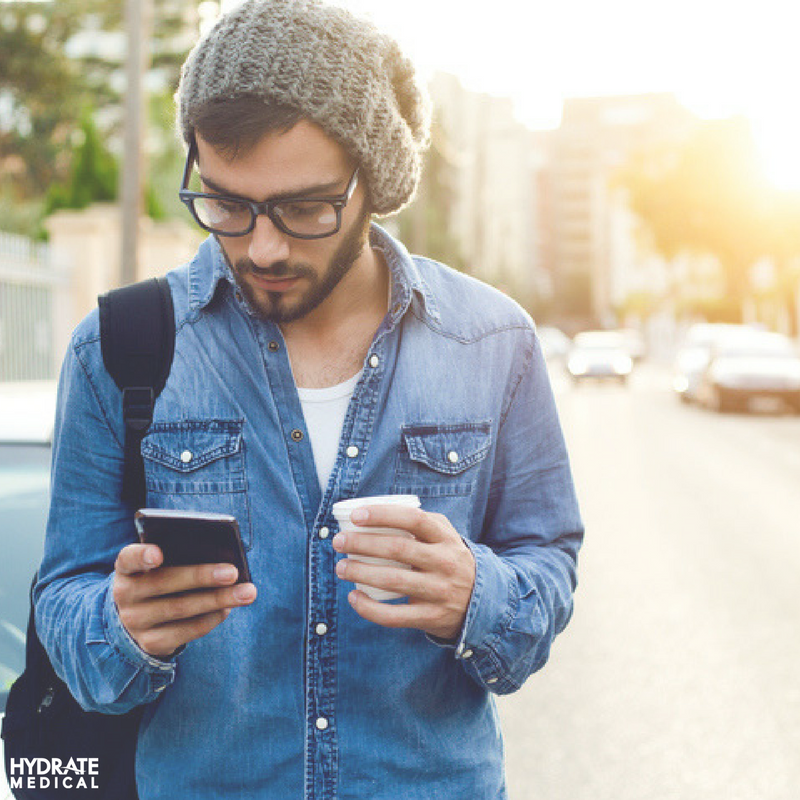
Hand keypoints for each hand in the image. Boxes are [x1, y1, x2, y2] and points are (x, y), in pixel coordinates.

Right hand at [112, 544, 256, 657]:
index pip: (129, 558)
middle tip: (233, 572)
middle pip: (165, 583)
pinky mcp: (151, 643)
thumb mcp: (159, 567)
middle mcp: (125, 595)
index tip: (158, 553)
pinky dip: (212, 618)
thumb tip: (221, 557)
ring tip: (246, 592)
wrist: (136, 620)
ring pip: (180, 609)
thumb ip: (179, 557)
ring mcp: (136, 622)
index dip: (142, 555)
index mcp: (127, 568)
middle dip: (202, 577)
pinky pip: (187, 631)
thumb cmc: (159, 580)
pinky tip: (229, 608)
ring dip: (218, 599)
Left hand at [332, 505, 475, 640]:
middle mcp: (445, 563)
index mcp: (446, 538)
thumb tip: (376, 511)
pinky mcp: (431, 617)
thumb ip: (421, 522)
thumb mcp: (446, 537)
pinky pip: (394, 616)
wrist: (481, 602)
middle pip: (398, 549)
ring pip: (393, 581)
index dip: (383, 515)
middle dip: (362, 544)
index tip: (356, 516)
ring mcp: (438, 591)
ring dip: (361, 572)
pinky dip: (369, 608)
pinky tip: (354, 597)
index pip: (413, 520)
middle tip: (338, 542)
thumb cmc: (450, 560)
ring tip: (340, 567)